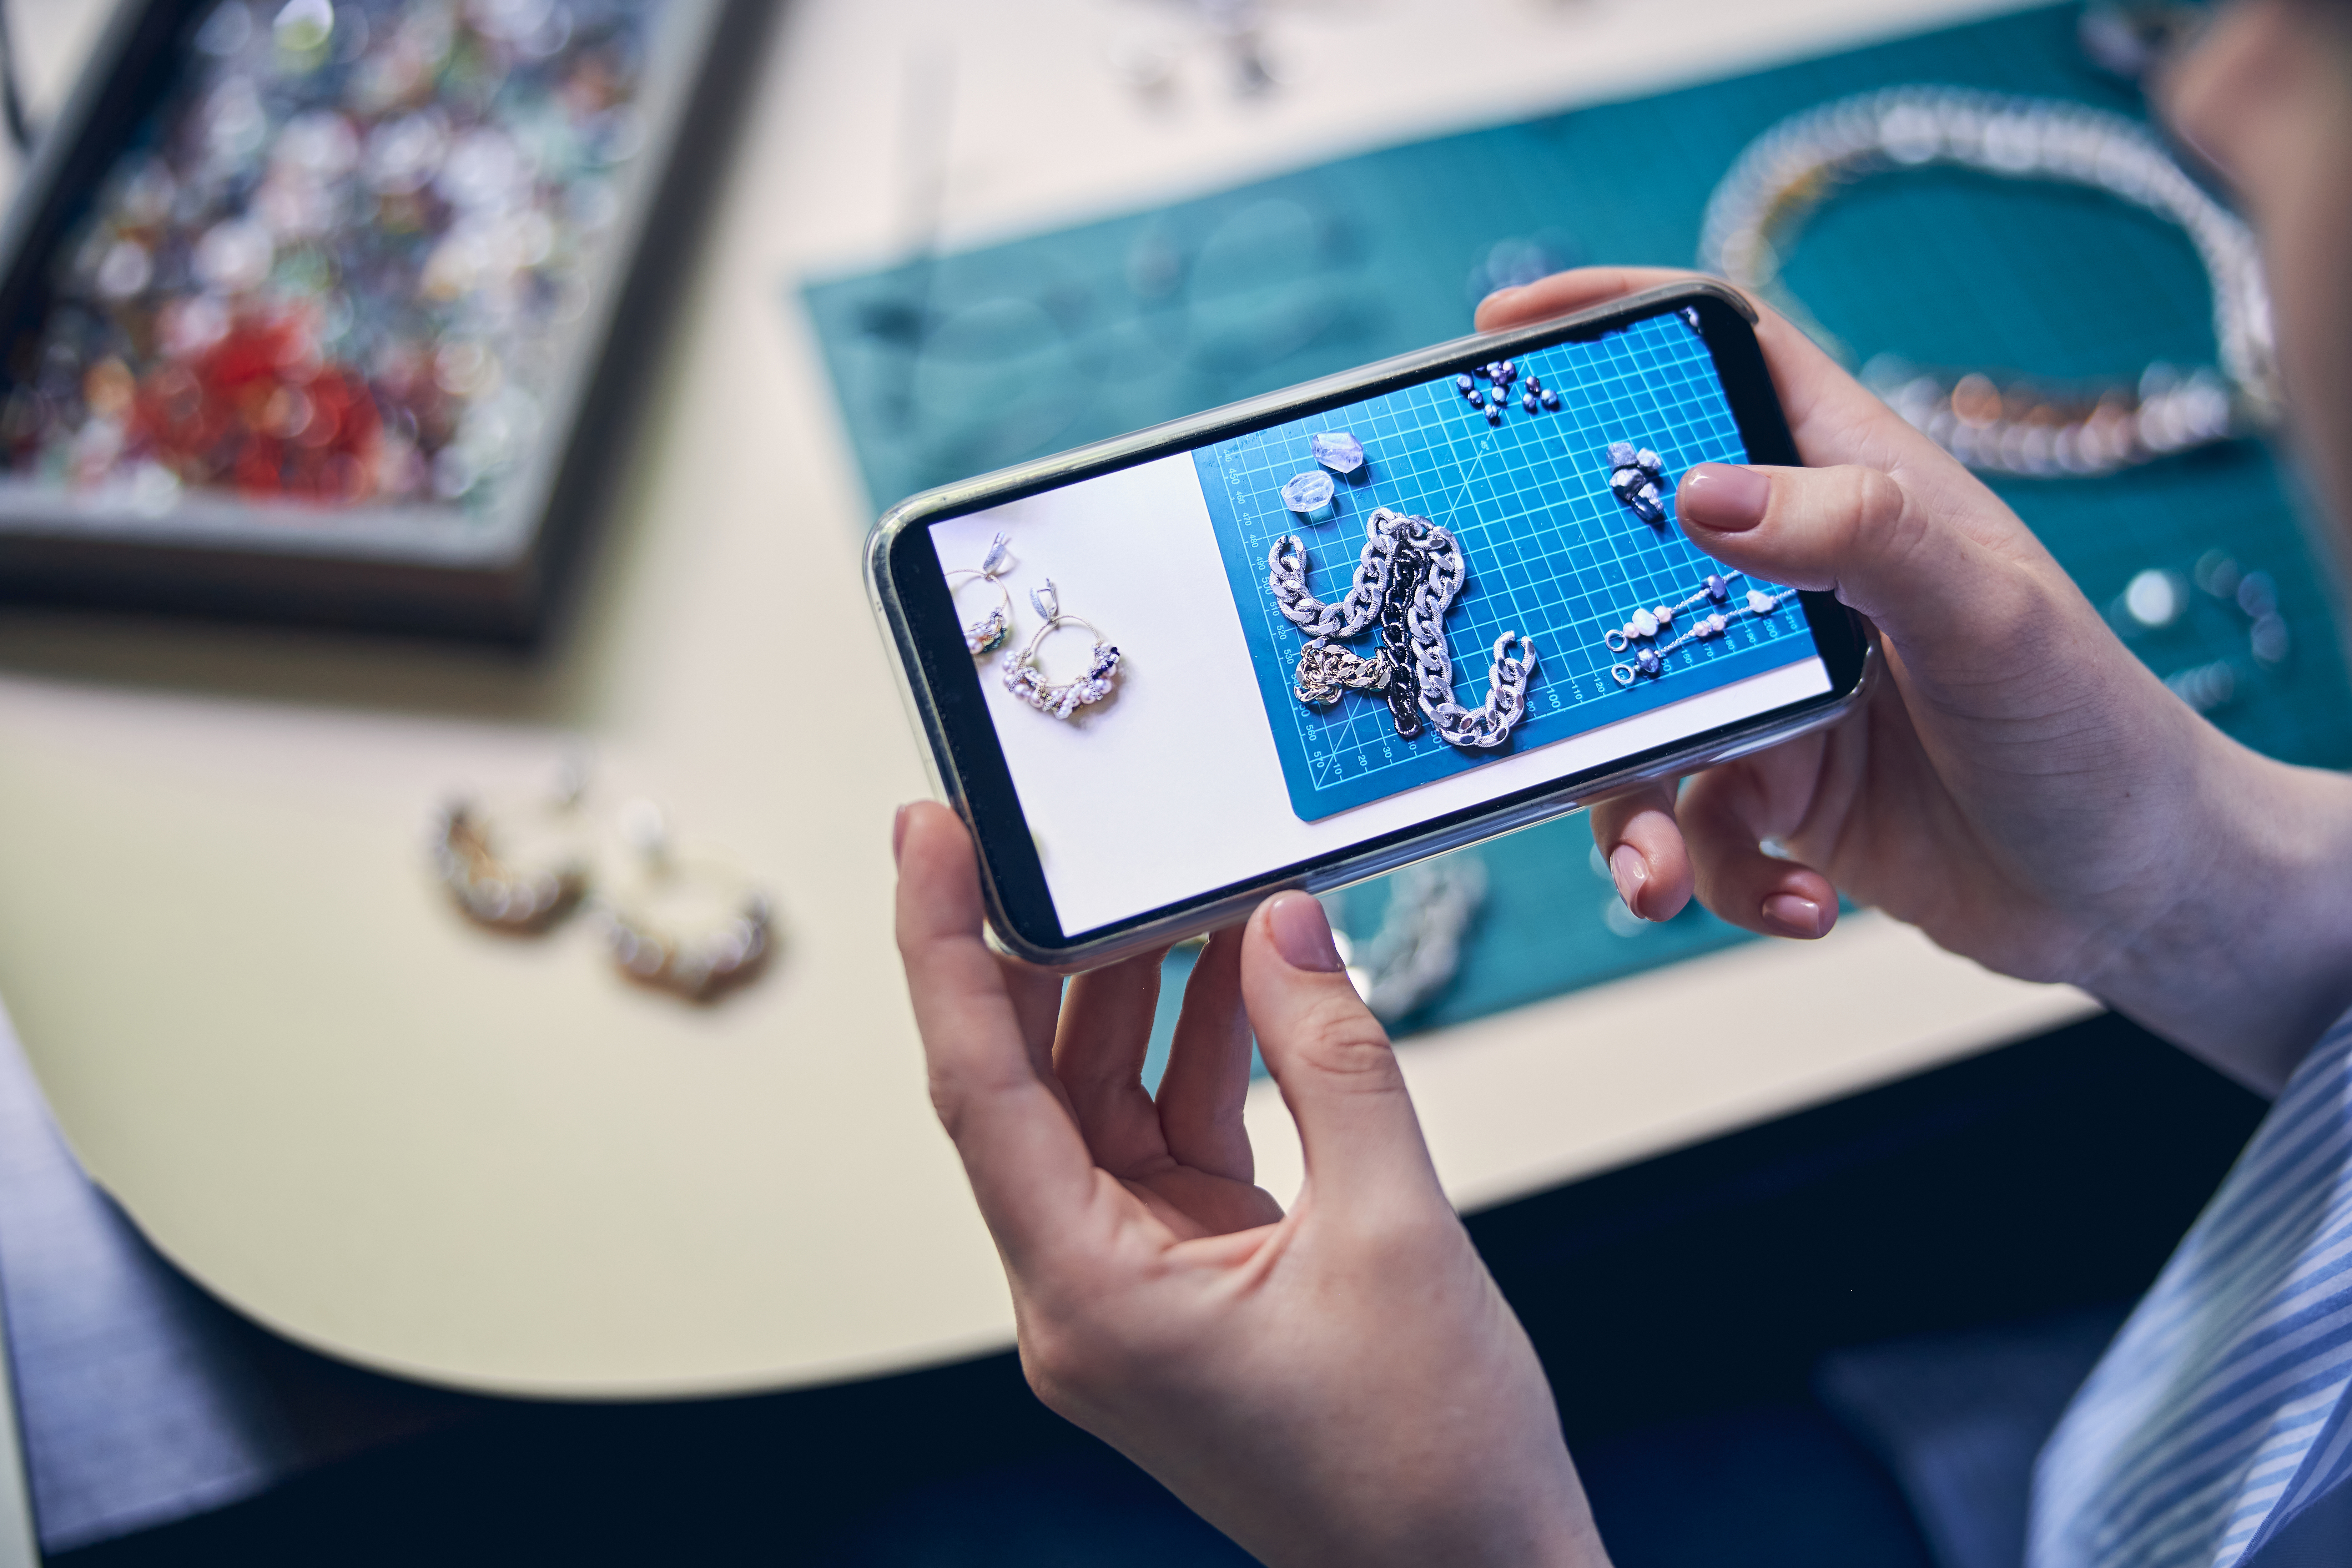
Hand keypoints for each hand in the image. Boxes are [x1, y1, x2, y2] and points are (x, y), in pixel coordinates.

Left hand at [894, 802, 1608, 1567]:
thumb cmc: (1427, 1462)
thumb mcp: (1394, 1232)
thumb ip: (1332, 1063)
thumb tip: (1286, 930)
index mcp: (1090, 1298)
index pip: (978, 1090)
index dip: (945, 950)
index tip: (933, 842)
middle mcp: (1085, 1294)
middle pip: (1025, 1089)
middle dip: (1042, 958)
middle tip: (1051, 839)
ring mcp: (1135, 1288)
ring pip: (1102, 1106)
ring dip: (1140, 999)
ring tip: (1177, 889)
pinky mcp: (1190, 1283)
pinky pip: (1168, 1140)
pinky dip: (1201, 1058)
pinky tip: (1241, 980)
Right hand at [1476, 268, 2351, 1091]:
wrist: (2133, 897)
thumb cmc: (2094, 734)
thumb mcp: (1989, 615)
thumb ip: (1857, 536)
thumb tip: (1701, 493)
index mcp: (1854, 493)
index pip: (1725, 362)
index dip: (1619, 329)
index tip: (1507, 332)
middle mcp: (1796, 582)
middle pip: (1629, 557)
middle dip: (1570, 636)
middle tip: (1520, 681)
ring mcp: (1771, 691)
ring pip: (1635, 727)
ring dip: (1633, 816)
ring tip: (1659, 879)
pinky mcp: (1772, 791)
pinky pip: (1690, 829)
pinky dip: (1720, 876)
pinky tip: (1796, 903)